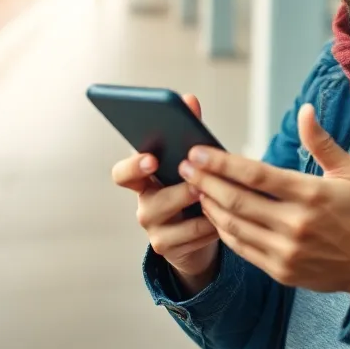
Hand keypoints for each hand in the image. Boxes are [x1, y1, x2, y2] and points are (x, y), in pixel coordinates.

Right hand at [111, 93, 219, 292]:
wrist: (199, 232)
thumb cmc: (194, 187)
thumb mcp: (192, 160)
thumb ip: (188, 130)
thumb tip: (189, 99)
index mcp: (144, 178)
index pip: (123, 173)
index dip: (134, 166)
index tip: (151, 159)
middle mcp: (144, 203)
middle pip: (151, 199)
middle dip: (178, 191)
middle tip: (199, 184)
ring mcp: (154, 229)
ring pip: (175, 218)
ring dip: (199, 206)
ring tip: (218, 197)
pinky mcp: (168, 248)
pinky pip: (194, 235)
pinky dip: (212, 224)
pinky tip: (226, 216)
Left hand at [179, 104, 349, 298]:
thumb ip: (321, 142)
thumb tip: (304, 110)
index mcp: (310, 194)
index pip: (256, 175)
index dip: (222, 162)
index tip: (198, 152)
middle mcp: (295, 224)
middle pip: (237, 200)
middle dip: (206, 181)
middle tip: (186, 167)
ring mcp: (286, 250)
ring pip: (234, 226)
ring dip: (210, 206)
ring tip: (195, 188)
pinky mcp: (281, 270)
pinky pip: (242, 249)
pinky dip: (224, 230)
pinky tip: (215, 215)